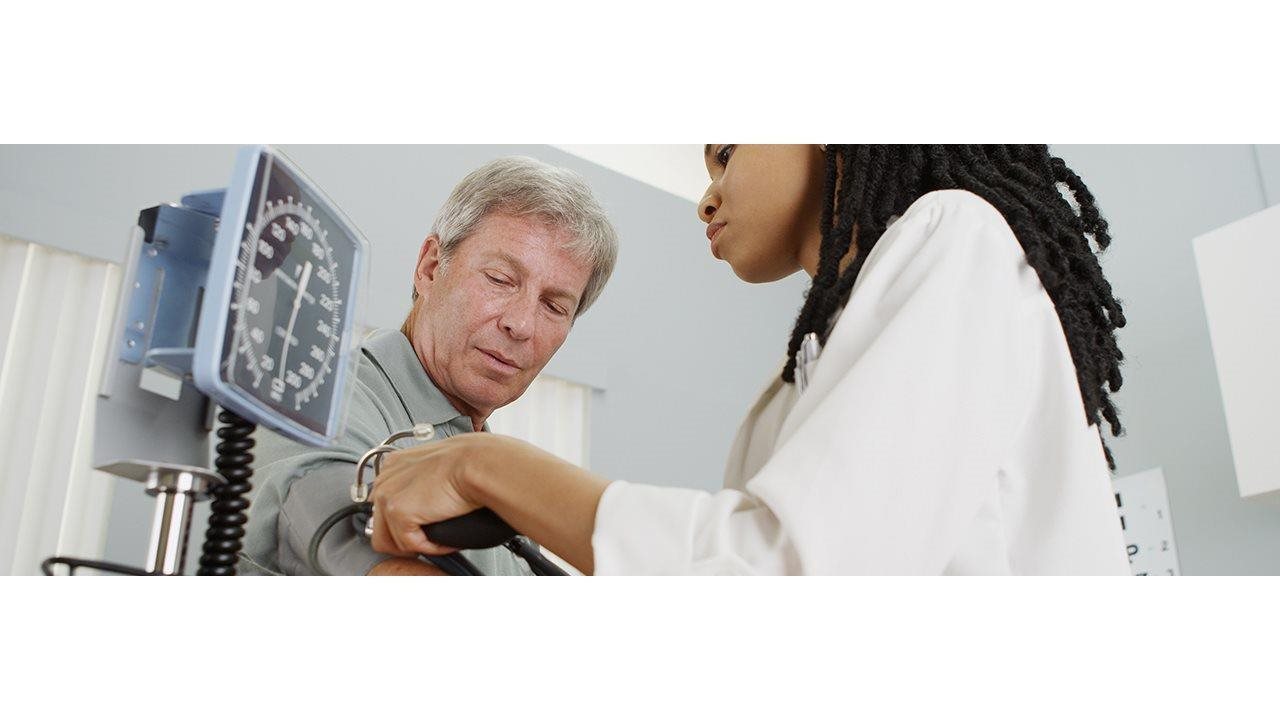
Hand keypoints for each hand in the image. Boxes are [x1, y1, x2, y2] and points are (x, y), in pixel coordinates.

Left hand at [370, 432, 608, 573]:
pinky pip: (409, 545)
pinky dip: (431, 547)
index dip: (403, 523)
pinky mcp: (397, 511)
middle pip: (381, 526)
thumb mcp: (439, 468)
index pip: (383, 505)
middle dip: (407, 537)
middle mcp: (385, 478)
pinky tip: (448, 537)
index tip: (424, 527)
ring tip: (442, 538)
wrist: (480, 463)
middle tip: (434, 537)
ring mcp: (387, 494)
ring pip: (390, 541)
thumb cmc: (471, 463)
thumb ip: (424, 483)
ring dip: (418, 544)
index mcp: (394, 465)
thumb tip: (427, 506)